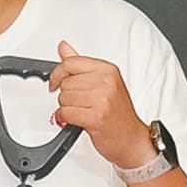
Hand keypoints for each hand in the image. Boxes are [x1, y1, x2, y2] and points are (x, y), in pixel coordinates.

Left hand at [43, 51, 157, 173]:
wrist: (131, 139)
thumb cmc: (118, 113)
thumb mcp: (103, 83)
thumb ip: (80, 64)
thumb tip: (63, 47)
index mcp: (107, 70)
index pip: (70, 62)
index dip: (57, 74)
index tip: (55, 82)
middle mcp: (106, 82)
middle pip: (65, 82)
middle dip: (67, 95)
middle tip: (81, 103)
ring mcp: (102, 99)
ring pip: (63, 98)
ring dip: (66, 108)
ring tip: (82, 111)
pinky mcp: (96, 117)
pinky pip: (65, 113)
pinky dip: (64, 118)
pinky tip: (75, 120)